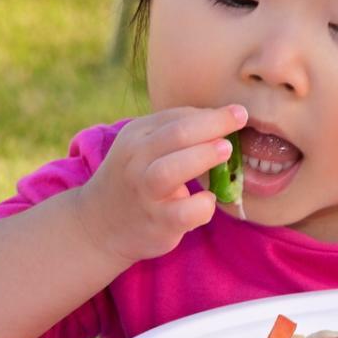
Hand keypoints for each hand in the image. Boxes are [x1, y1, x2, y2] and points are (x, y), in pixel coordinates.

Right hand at [71, 105, 247, 268]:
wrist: (98, 225)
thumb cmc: (136, 177)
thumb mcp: (145, 145)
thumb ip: (178, 130)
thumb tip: (225, 118)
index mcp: (136, 136)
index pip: (177, 117)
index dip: (213, 114)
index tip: (240, 112)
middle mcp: (137, 162)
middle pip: (175, 135)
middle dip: (213, 125)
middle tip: (240, 121)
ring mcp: (145, 193)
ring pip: (169, 171)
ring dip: (202, 157)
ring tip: (226, 151)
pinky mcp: (157, 222)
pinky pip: (182, 213)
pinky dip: (201, 206)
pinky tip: (208, 200)